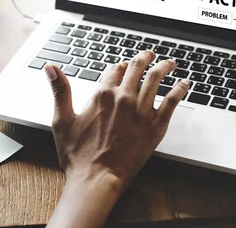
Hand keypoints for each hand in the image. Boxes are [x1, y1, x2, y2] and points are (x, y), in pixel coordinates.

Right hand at [45, 51, 189, 227]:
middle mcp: (123, 98)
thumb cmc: (77, 155)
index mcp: (102, 95)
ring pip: (156, 79)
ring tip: (170, 63)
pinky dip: (180, 89)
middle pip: (137, 68)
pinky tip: (185, 84)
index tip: (123, 65)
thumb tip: (51, 67)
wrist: (96, 179)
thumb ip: (60, 90)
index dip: (119, 65)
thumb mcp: (62, 119)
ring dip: (164, 67)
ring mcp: (141, 112)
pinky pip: (172, 101)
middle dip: (144, 58)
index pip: (114, 69)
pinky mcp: (155, 126)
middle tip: (149, 55)